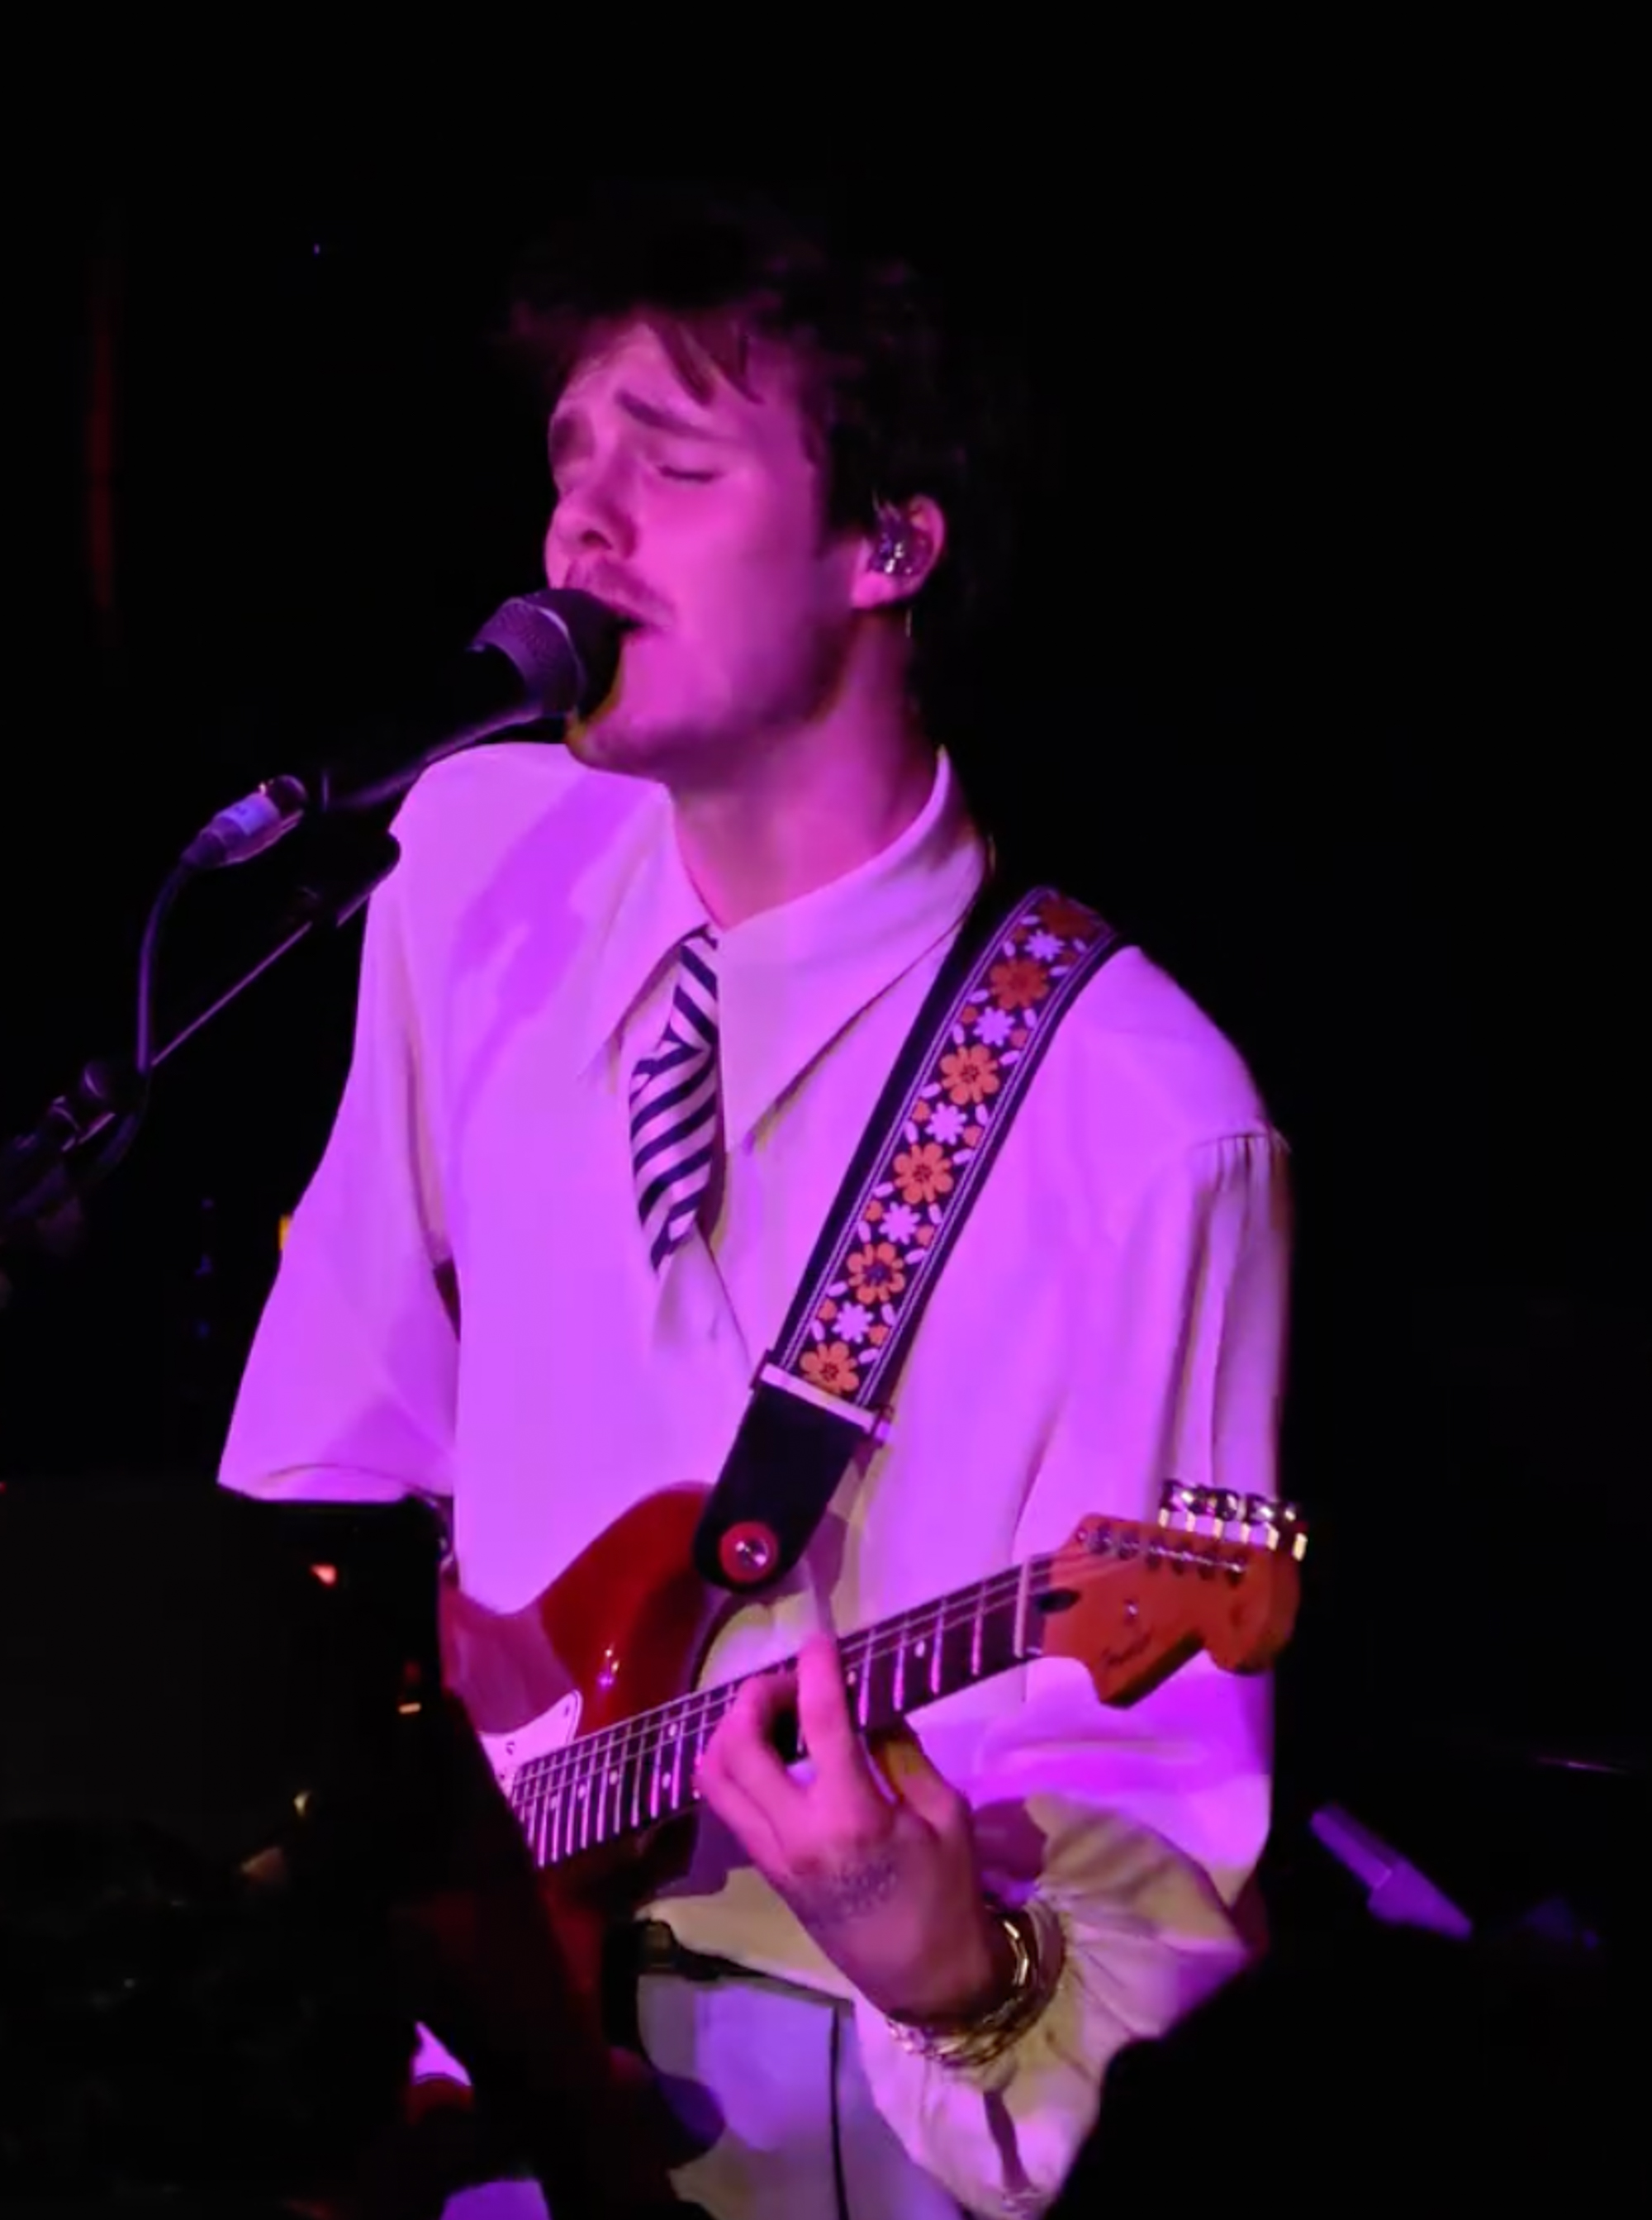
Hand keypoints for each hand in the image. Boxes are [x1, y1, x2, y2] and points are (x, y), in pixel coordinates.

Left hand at [695, 1634, 1012, 2024]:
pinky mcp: (765, 1869)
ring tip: (775, 1714)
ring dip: (734, 1728)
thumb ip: (901, 1753)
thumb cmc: (948, 1894)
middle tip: (794, 1682)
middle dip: (757, 1696)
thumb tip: (868, 1705)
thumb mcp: (946, 1814)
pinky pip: (727, 1803)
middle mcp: (796, 1834)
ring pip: (714, 1775)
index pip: (819, 1724)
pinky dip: (735, 1762)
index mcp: (852, 1818)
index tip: (820, 1638)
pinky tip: (772, 1750)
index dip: (816, 1670)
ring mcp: (771, 1855)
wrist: (925, 1979)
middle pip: (738, 1744)